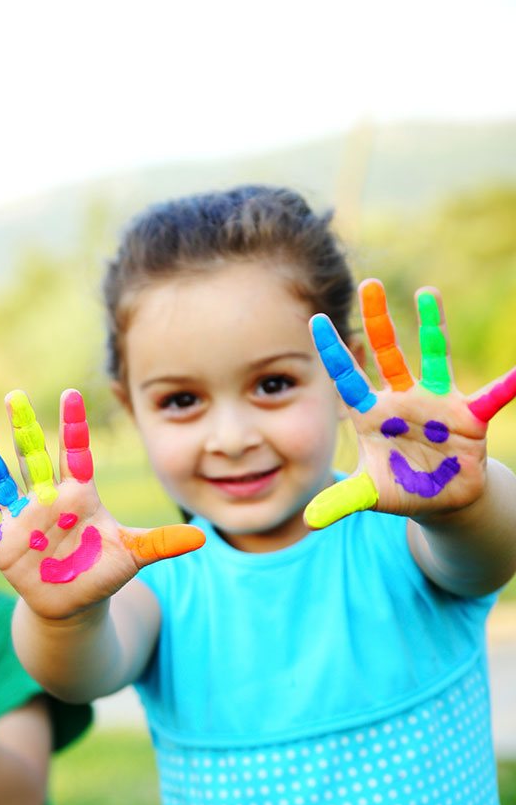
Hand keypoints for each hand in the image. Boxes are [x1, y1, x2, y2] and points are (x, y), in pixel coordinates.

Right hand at [0, 389, 203, 619]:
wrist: (73, 600)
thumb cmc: (102, 570)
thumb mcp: (133, 555)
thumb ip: (162, 543)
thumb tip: (203, 538)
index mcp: (79, 495)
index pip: (77, 454)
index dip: (74, 426)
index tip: (71, 393)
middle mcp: (48, 500)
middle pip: (35, 459)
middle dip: (25, 430)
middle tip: (15, 396)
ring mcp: (23, 520)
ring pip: (4, 484)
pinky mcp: (4, 544)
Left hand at [306, 279, 515, 527]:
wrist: (442, 498)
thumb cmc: (401, 488)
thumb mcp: (370, 497)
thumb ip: (341, 501)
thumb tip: (308, 520)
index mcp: (372, 415)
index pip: (348, 378)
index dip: (334, 353)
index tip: (317, 321)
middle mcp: (401, 400)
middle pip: (386, 354)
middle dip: (377, 321)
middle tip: (369, 284)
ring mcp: (435, 403)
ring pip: (432, 356)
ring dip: (431, 325)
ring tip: (427, 292)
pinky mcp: (468, 417)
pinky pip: (491, 396)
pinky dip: (507, 384)